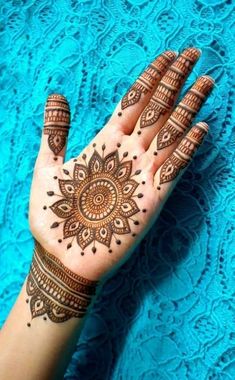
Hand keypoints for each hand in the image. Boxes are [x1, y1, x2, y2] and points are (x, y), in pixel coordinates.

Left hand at [29, 47, 213, 286]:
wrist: (61, 258)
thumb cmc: (51, 216)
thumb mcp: (47, 168)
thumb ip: (55, 133)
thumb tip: (56, 95)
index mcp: (103, 144)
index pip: (133, 102)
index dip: (150, 78)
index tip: (167, 55)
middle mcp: (126, 155)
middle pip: (156, 110)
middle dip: (174, 82)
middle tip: (194, 55)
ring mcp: (140, 176)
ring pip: (169, 134)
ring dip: (187, 108)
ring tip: (205, 83)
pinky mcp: (151, 200)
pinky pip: (173, 169)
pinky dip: (186, 149)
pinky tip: (200, 128)